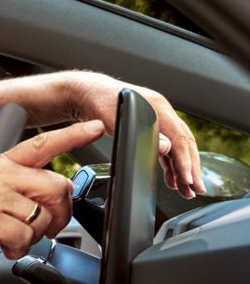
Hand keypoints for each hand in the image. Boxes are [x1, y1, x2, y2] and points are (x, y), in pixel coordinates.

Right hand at [0, 120, 105, 271]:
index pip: (43, 144)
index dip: (73, 134)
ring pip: (43, 215)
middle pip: (56, 186)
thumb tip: (46, 202)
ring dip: (34, 236)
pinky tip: (2, 246)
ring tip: (12, 238)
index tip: (96, 125)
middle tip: (44, 228)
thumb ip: (13, 189)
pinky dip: (18, 248)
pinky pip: (25, 235)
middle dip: (59, 214)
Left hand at [66, 71, 204, 198]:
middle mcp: (162, 112)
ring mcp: (158, 119)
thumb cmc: (98, 102)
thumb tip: (166, 147)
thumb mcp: (115, 118)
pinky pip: (166, 148)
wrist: (87, 93)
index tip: (189, 179)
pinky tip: (171, 180)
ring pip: (177, 148)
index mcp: (158, 106)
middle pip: (183, 144)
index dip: (185, 160)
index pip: (179, 137)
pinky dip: (170, 165)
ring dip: (182, 170)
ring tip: (186, 190)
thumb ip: (139, 133)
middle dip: (191, 168)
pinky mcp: (151, 127)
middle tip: (197, 190)